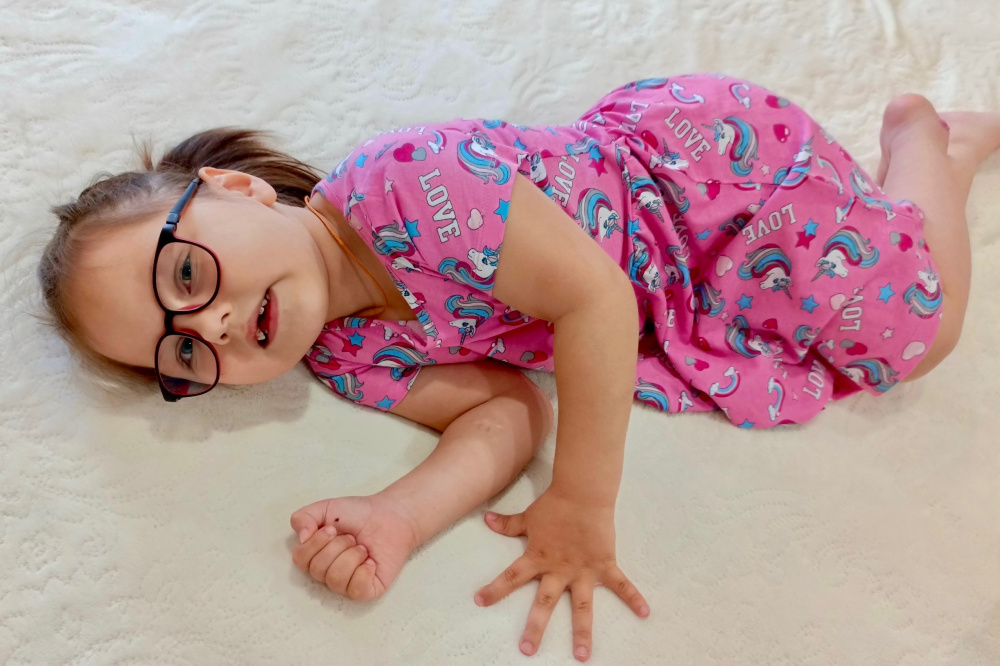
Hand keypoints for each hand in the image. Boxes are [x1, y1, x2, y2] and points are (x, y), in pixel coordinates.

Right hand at [289, 494, 419, 600]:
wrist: (390, 515)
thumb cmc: (358, 514)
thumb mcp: (325, 508)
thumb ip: (304, 517)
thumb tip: (302, 537)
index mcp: (315, 556)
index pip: (300, 559)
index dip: (315, 542)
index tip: (332, 528)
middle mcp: (327, 573)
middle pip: (318, 570)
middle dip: (338, 546)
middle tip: (352, 537)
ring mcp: (347, 584)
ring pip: (336, 579)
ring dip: (351, 556)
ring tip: (363, 548)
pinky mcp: (367, 591)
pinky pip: (356, 590)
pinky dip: (364, 572)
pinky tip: (371, 562)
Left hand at [474, 487, 648, 661]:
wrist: (582, 492)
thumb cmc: (555, 504)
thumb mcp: (529, 517)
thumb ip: (508, 524)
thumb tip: (487, 520)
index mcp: (538, 558)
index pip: (511, 577)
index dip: (494, 589)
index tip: (479, 601)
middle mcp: (559, 569)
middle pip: (544, 602)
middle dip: (535, 627)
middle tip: (527, 650)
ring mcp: (582, 570)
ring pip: (582, 606)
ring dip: (582, 631)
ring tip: (582, 655)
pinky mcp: (604, 565)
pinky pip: (621, 584)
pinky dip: (634, 598)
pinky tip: (645, 613)